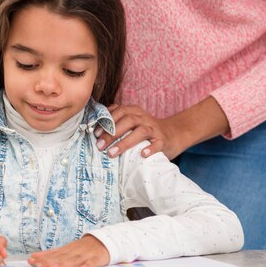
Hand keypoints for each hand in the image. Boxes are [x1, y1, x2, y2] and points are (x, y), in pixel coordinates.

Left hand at [28, 235, 109, 266]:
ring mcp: (86, 254)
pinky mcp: (98, 258)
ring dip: (64, 264)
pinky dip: (88, 265)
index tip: (31, 261)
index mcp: (67, 249)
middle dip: (49, 262)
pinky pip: (93, 262)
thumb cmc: (84, 248)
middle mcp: (75, 251)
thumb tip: (35, 257)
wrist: (105, 240)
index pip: (53, 254)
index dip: (42, 257)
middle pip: (61, 257)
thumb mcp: (68, 249)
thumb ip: (54, 254)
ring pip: (74, 260)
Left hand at [95, 97, 228, 160]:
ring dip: (125, 142)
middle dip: (111, 133)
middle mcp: (144, 118)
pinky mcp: (163, 140)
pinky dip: (150, 148)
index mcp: (133, 111)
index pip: (118, 112)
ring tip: (112, 153)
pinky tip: (142, 155)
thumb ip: (115, 119)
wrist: (171, 135)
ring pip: (140, 131)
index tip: (95, 134)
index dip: (106, 122)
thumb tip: (94, 123)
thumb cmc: (144, 130)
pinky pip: (157, 143)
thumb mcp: (130, 122)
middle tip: (100, 146)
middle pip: (127, 121)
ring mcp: (154, 129)